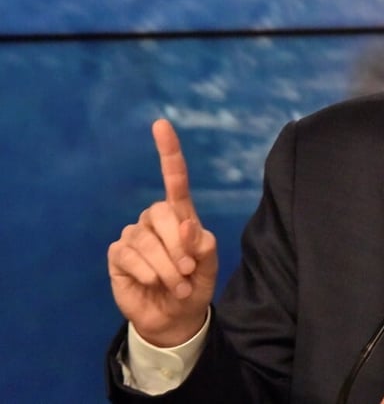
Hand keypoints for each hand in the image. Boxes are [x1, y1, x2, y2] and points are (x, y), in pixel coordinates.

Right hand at [107, 119, 217, 346]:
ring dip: (167, 267)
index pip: (175, 178)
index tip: (161, 124)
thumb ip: (202, 244)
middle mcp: (155, 219)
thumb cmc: (195, 284)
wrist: (176, 316)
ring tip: (176, 284)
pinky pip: (130, 256)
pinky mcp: (118, 254)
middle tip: (188, 271)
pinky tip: (153, 282)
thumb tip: (186, 224)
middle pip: (164, 214)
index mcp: (180, 214)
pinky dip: (148, 273)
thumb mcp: (209, 264)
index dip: (168, 152)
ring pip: (147, 240)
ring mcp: (134, 235)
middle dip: (179, 246)